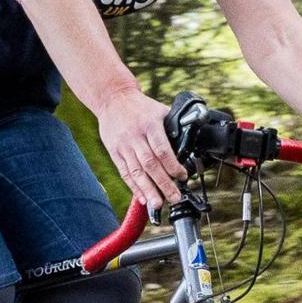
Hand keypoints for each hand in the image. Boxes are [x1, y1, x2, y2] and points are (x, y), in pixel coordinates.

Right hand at [101, 90, 186, 213]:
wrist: (113, 98)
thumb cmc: (140, 107)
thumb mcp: (160, 111)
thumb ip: (172, 128)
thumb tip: (188, 146)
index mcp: (150, 125)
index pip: (162, 149)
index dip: (172, 166)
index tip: (182, 177)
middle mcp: (135, 137)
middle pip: (150, 164)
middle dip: (163, 184)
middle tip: (175, 198)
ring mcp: (123, 146)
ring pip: (136, 172)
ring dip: (148, 190)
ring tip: (158, 204)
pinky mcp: (115, 152)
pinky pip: (124, 172)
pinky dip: (133, 187)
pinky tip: (142, 198)